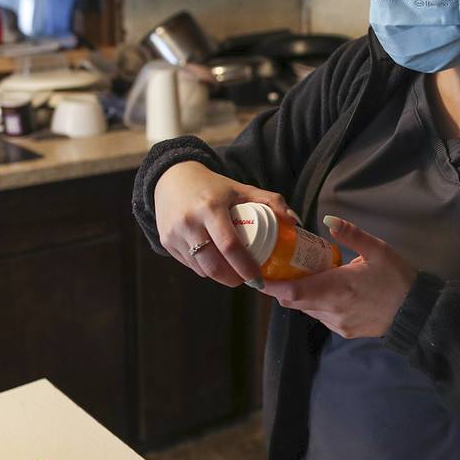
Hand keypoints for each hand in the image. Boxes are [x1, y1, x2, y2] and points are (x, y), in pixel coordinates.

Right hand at [154, 161, 296, 287]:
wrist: (172, 179)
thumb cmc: (214, 187)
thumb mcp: (241, 189)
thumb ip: (270, 201)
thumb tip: (294, 222)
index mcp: (211, 207)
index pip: (229, 245)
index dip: (245, 266)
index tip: (258, 278)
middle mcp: (189, 222)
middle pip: (213, 264)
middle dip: (232, 279)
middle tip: (247, 280)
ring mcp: (174, 233)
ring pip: (201, 268)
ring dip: (219, 275)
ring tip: (233, 271)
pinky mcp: (166, 241)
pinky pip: (189, 265)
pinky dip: (204, 268)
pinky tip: (214, 261)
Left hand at [261, 215, 416, 338]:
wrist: (417, 312)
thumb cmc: (398, 278)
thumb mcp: (378, 250)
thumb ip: (351, 235)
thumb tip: (328, 219)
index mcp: (337, 288)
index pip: (293, 292)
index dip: (271, 286)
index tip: (255, 276)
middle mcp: (332, 310)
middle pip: (295, 302)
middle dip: (282, 288)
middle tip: (276, 269)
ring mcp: (338, 324)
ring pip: (308, 310)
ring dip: (301, 296)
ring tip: (303, 276)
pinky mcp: (345, 331)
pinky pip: (322, 317)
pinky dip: (317, 304)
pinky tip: (327, 291)